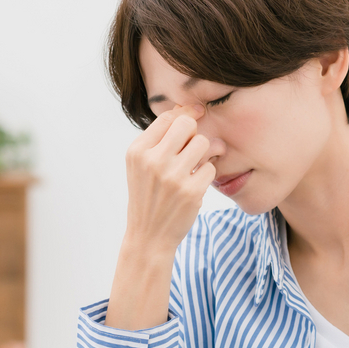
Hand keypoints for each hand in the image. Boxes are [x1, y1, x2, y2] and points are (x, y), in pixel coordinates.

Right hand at [104, 105, 216, 330]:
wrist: (149, 236)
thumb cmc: (148, 197)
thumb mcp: (142, 166)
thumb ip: (161, 139)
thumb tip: (190, 111)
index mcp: (138, 151)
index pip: (168, 118)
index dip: (185, 116)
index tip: (193, 121)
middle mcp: (153, 160)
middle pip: (188, 125)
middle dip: (194, 135)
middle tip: (190, 150)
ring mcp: (172, 176)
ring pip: (203, 144)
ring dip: (203, 155)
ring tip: (193, 169)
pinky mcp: (191, 191)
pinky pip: (211, 168)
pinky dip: (207, 175)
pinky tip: (195, 185)